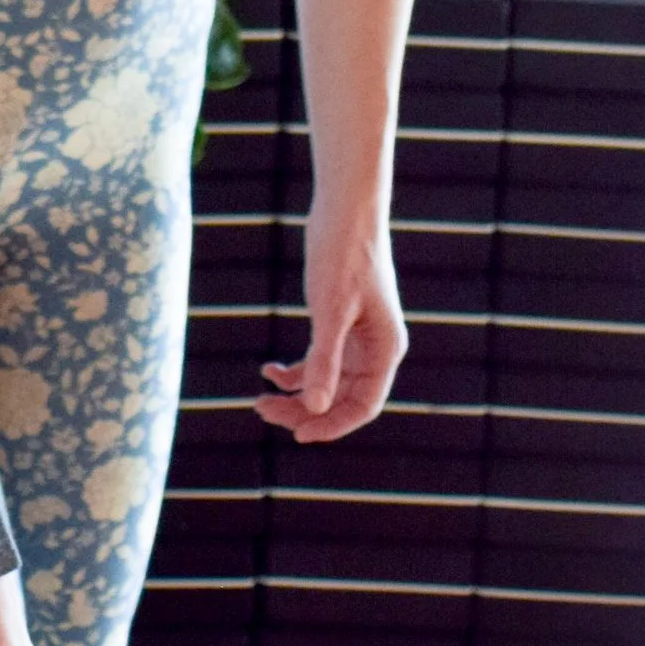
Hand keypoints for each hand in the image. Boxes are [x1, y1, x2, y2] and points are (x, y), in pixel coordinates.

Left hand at [257, 197, 407, 441]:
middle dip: (304, 411)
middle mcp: (376, 349)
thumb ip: (323, 360)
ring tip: (259, 401)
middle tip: (262, 412)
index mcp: (385, 350)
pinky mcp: (339, 322)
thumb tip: (314, 408)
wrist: (345, 209)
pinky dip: (294, 369)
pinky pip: (319, 359)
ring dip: (295, 394)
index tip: (297, 436)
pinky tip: (268, 370)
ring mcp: (357, 337)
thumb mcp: (330, 310)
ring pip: (327, 382)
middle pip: (343, 399)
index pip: (364, 406)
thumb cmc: (343, 255)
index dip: (332, 425)